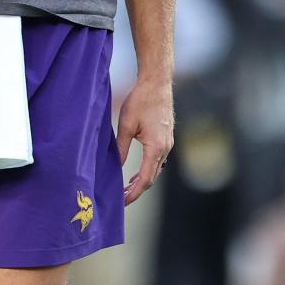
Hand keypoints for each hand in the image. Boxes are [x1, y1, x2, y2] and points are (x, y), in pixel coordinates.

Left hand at [116, 77, 173, 203]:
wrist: (157, 83)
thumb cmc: (140, 101)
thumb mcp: (126, 125)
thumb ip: (122, 148)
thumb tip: (117, 167)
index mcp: (156, 147)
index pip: (146, 179)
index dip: (134, 193)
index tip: (123, 202)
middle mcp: (165, 148)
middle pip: (152, 177)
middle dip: (137, 190)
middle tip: (121, 199)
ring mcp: (168, 143)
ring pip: (156, 169)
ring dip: (142, 180)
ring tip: (126, 189)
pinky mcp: (166, 138)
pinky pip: (157, 160)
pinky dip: (147, 170)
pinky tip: (136, 173)